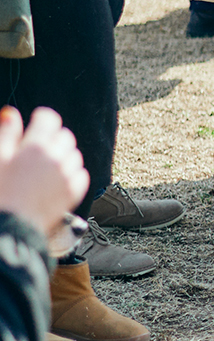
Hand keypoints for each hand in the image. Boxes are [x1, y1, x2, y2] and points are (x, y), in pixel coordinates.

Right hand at [0, 107, 86, 239]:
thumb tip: (11, 113)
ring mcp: (68, 175)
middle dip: (52, 137)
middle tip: (36, 148)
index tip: (35, 123)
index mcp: (35, 146)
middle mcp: (57, 157)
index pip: (49, 120)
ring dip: (62, 154)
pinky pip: (81, 174)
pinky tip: (55, 179)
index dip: (41, 119)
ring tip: (43, 166)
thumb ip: (6, 133)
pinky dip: (71, 173)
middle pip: (64, 136)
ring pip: (74, 154)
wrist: (11, 226)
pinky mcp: (75, 192)